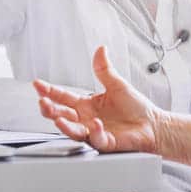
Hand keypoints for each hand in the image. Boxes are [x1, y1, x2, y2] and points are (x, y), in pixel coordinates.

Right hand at [33, 46, 161, 152]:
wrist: (153, 124)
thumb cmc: (136, 108)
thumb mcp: (117, 84)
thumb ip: (105, 70)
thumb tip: (100, 49)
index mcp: (87, 104)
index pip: (63, 97)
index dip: (50, 91)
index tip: (37, 84)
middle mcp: (86, 119)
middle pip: (62, 116)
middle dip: (50, 110)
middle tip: (42, 102)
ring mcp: (94, 132)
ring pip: (73, 131)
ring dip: (65, 126)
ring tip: (58, 119)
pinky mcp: (106, 142)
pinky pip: (97, 139)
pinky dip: (95, 132)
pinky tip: (96, 124)